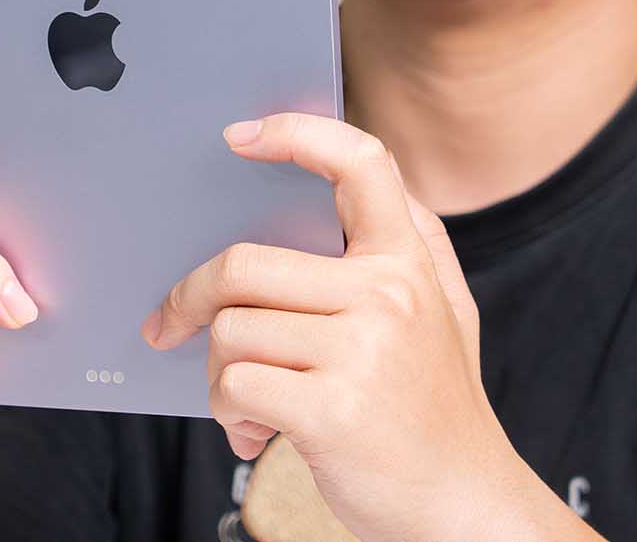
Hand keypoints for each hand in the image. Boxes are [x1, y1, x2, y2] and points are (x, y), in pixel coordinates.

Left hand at [140, 113, 527, 541]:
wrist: (466, 505)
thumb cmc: (434, 405)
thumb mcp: (443, 309)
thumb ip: (399, 242)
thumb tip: (329, 174)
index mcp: (409, 261)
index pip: (361, 163)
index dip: (298, 133)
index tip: (240, 137)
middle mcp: (390, 294)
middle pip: (244, 265)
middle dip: (191, 300)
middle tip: (170, 325)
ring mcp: (364, 350)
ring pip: (230, 330)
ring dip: (219, 376)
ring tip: (253, 404)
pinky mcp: (334, 409)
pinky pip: (234, 385)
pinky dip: (228, 414)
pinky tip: (259, 433)